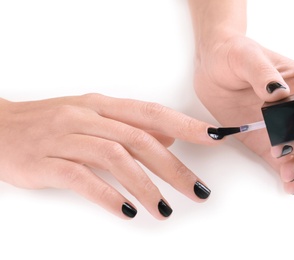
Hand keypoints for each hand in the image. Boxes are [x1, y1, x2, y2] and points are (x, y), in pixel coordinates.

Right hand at [0, 94, 216, 219]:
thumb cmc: (49, 122)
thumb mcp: (92, 115)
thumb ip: (130, 126)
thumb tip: (169, 138)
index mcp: (102, 105)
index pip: (153, 113)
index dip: (185, 125)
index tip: (213, 138)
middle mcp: (88, 117)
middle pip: (140, 140)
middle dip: (174, 168)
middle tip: (197, 191)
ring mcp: (66, 137)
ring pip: (116, 158)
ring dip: (145, 186)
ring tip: (164, 209)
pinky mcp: (46, 161)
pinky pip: (82, 178)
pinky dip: (108, 195)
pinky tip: (126, 211)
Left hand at [194, 35, 293, 193]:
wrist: (211, 68)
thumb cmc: (233, 53)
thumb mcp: (247, 56)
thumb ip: (263, 74)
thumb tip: (280, 94)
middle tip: (284, 147)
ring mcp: (284, 128)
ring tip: (286, 173)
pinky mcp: (266, 142)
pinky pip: (283, 162)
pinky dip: (288, 175)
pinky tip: (288, 184)